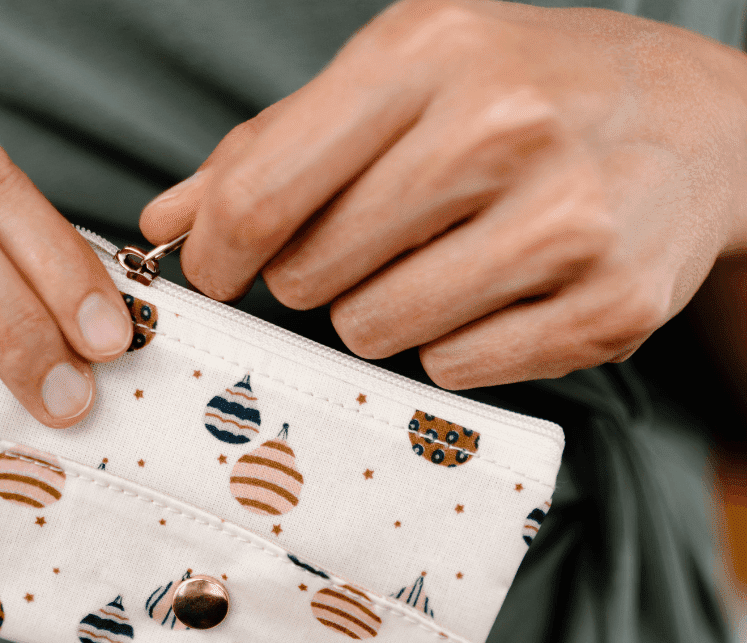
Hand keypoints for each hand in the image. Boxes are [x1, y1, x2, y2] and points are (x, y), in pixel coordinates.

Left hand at [140, 0, 746, 387]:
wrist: (700, 124)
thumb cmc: (527, 92)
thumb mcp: (402, 77)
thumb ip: (273, 148)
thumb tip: (167, 222)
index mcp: (432, 53)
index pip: (265, 194)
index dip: (218, 252)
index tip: (220, 270)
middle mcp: (503, 129)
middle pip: (313, 278)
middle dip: (316, 275)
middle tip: (369, 245)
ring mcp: (568, 223)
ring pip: (376, 333)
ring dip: (382, 313)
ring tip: (439, 262)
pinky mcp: (608, 308)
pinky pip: (453, 371)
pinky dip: (452, 345)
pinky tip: (494, 294)